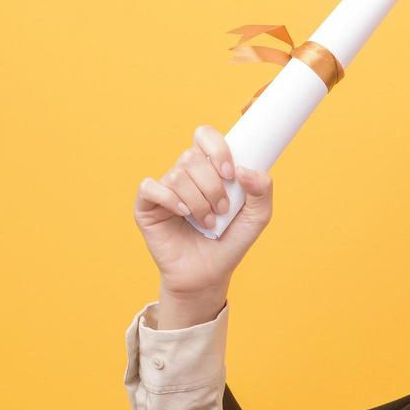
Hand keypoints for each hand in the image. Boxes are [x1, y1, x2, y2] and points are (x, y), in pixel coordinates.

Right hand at [133, 124, 272, 296]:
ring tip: (208, 222)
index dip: (217, 149)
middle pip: (191, 157)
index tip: (231, 174)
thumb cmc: (231, 242)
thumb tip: (245, 170)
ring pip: (177, 175)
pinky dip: (170, 200)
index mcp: (209, 168)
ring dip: (198, 202)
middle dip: (213, 186)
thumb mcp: (257, 217)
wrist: (209, 274)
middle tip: (222, 210)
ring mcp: (164, 189)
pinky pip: (150, 187)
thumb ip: (262, 190)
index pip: (204, 136)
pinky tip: (183, 215)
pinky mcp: (146, 205)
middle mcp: (185, 174)